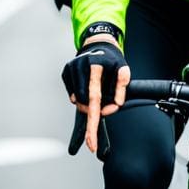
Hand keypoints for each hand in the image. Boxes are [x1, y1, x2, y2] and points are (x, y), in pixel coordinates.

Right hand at [61, 35, 130, 153]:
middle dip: (94, 109)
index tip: (91, 145)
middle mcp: (80, 66)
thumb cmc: (112, 59)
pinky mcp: (64, 72)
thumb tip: (113, 108)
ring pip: (77, 100)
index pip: (94, 99)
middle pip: (85, 103)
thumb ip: (121, 90)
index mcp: (96, 66)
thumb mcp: (124, 71)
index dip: (93, 124)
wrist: (98, 43)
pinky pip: (72, 94)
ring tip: (97, 88)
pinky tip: (87, 85)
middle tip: (105, 104)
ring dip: (88, 102)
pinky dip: (81, 96)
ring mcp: (70, 69)